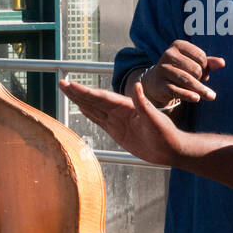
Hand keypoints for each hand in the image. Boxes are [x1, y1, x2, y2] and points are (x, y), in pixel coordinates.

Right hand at [61, 79, 187, 167]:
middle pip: (94, 100)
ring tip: (68, 91)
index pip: (101, 97)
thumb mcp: (155, 119)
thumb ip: (144, 104)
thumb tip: (136, 85)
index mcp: (126, 107)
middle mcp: (120, 111)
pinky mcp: (118, 131)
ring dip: (81, 100)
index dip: (84, 91)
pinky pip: (100, 120)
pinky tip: (82, 108)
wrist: (170, 149)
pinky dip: (90, 114)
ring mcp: (118, 121)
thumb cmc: (165, 135)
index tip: (71, 84)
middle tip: (62, 83)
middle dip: (78, 92)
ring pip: (95, 109)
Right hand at [142, 40, 225, 106]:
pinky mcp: (160, 84)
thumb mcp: (194, 63)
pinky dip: (188, 95)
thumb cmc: (180, 69)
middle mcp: (168, 54)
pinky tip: (197, 98)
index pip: (201, 57)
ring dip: (201, 89)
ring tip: (211, 96)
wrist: (157, 82)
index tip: (201, 71)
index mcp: (178, 45)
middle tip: (198, 81)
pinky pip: (177, 90)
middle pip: (196, 69)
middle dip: (200, 77)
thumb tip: (222, 63)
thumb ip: (209, 63)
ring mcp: (163, 69)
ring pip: (187, 80)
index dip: (206, 67)